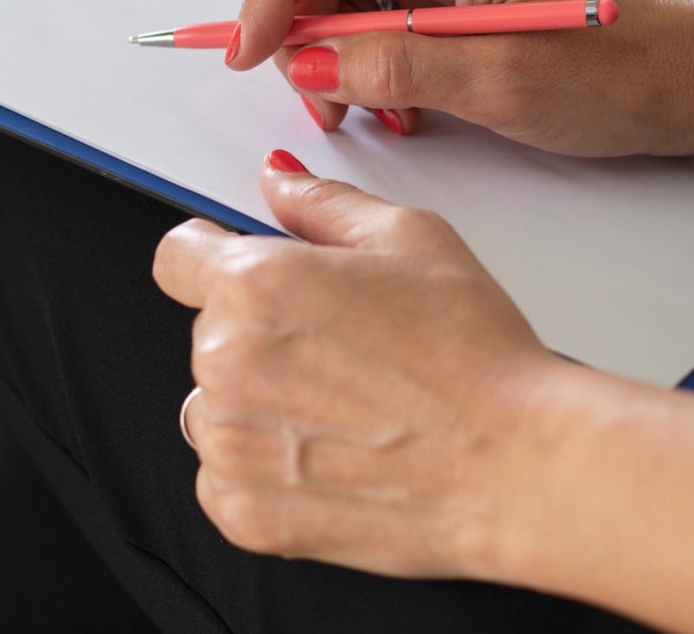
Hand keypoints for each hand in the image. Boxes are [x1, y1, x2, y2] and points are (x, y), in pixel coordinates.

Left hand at [154, 155, 605, 580]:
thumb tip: (279, 180)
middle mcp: (226, 363)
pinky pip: (224, 475)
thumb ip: (322, 203)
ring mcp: (230, 444)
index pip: (176, 257)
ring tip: (343, 407)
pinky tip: (334, 453)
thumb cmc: (475, 355)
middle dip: (258, 332)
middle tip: (338, 349)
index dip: (210, 256)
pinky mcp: (243, 512)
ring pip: (212, 405)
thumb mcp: (410, 237)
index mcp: (255, 284)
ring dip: (257, 402)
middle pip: (207, 332)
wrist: (517, 466)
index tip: (236, 271)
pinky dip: (265, 467)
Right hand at [231, 0, 693, 158]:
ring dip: (344, 55)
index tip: (248, 58)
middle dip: (307, 34)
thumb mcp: (495, 83)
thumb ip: (391, 67)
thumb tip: (306, 64)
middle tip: (326, 107)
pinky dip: (380, 61)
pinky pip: (396, 16)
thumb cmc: (619, 78)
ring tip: (376, 116)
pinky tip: (407, 108)